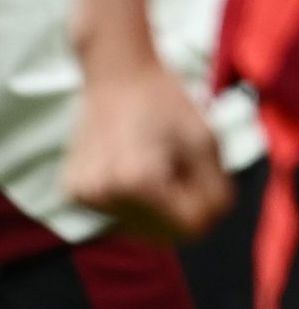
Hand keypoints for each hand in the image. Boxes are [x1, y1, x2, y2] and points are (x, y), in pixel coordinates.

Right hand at [62, 55, 227, 241]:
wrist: (117, 75)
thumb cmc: (167, 104)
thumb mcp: (207, 143)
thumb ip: (215, 190)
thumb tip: (211, 224)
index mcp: (138, 181)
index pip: (190, 227)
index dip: (206, 207)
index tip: (202, 178)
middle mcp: (103, 194)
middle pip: (164, 232)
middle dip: (182, 208)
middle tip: (179, 169)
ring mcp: (83, 196)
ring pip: (140, 227)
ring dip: (159, 207)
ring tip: (157, 166)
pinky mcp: (73, 194)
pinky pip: (118, 215)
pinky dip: (134, 201)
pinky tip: (135, 169)